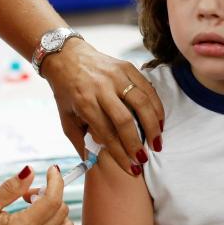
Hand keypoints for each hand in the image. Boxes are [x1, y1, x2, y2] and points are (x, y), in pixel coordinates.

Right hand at [0, 165, 74, 224]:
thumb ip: (10, 188)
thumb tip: (31, 171)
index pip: (53, 201)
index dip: (56, 182)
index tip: (51, 170)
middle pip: (62, 211)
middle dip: (51, 194)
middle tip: (28, 193)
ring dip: (56, 211)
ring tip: (33, 208)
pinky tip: (39, 220)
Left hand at [41, 39, 164, 174]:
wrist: (66, 56)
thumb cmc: (66, 91)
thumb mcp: (65, 118)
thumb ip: (79, 141)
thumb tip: (94, 163)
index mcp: (84, 102)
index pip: (106, 133)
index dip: (121, 154)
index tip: (132, 168)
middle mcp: (101, 88)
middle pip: (125, 119)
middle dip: (137, 143)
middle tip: (145, 158)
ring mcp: (115, 75)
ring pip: (141, 102)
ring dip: (153, 125)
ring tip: (157, 142)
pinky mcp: (127, 67)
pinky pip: (147, 88)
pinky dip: (156, 106)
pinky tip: (158, 121)